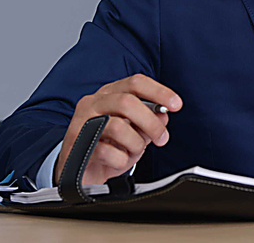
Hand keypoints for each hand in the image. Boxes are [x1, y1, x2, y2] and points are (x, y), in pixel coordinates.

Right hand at [54, 74, 182, 185]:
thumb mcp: (135, 132)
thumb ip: (149, 120)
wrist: (80, 171)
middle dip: (151, 122)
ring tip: (134, 151)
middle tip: (162, 138)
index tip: (176, 104)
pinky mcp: (77, 145)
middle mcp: (93, 103)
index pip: (136, 82)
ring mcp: (82, 123)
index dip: (159, 92)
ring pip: (118, 126)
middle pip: (127, 102)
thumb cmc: (109, 146)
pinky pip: (107, 151)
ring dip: (136, 143)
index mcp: (109, 94)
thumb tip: (164, 114)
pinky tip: (117, 161)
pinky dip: (120, 160)